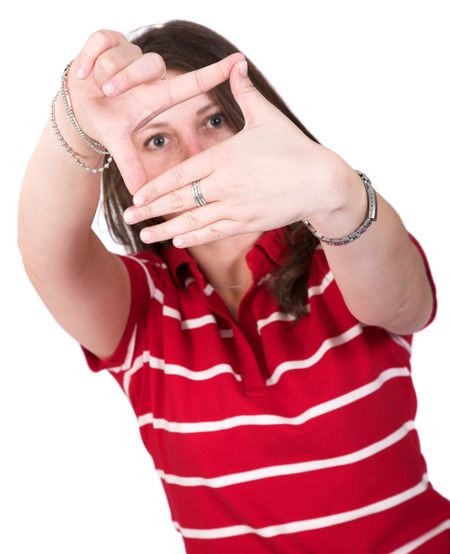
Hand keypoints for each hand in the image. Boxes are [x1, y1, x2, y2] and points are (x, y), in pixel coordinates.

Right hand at [68, 30, 243, 191]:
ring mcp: (131, 55)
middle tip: (107, 94)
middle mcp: (150, 74)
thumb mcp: (118, 144)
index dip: (215, 73)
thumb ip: (130, 166)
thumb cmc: (105, 124)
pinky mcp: (108, 40)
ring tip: (97, 87)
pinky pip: (101, 40)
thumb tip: (138, 196)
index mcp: (157, 97)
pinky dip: (89, 57)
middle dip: (124, 80)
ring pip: (123, 56)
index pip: (191, 83)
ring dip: (105, 74)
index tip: (239, 61)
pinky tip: (84, 72)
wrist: (76, 110)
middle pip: (149, 65)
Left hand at [124, 60, 352, 246]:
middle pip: (179, 200)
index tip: (136, 194)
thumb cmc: (294, 148)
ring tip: (144, 234)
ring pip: (193, 221)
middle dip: (151, 210)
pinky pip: (215, 232)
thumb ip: (245, 93)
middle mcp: (224, 185)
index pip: (180, 175)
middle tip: (128, 215)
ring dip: (166, 229)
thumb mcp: (267, 117)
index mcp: (223, 158)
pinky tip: (178, 240)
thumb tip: (237, 63)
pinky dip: (195, 237)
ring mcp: (235, 207)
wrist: (322, 182)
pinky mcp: (248, 223)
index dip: (156, 187)